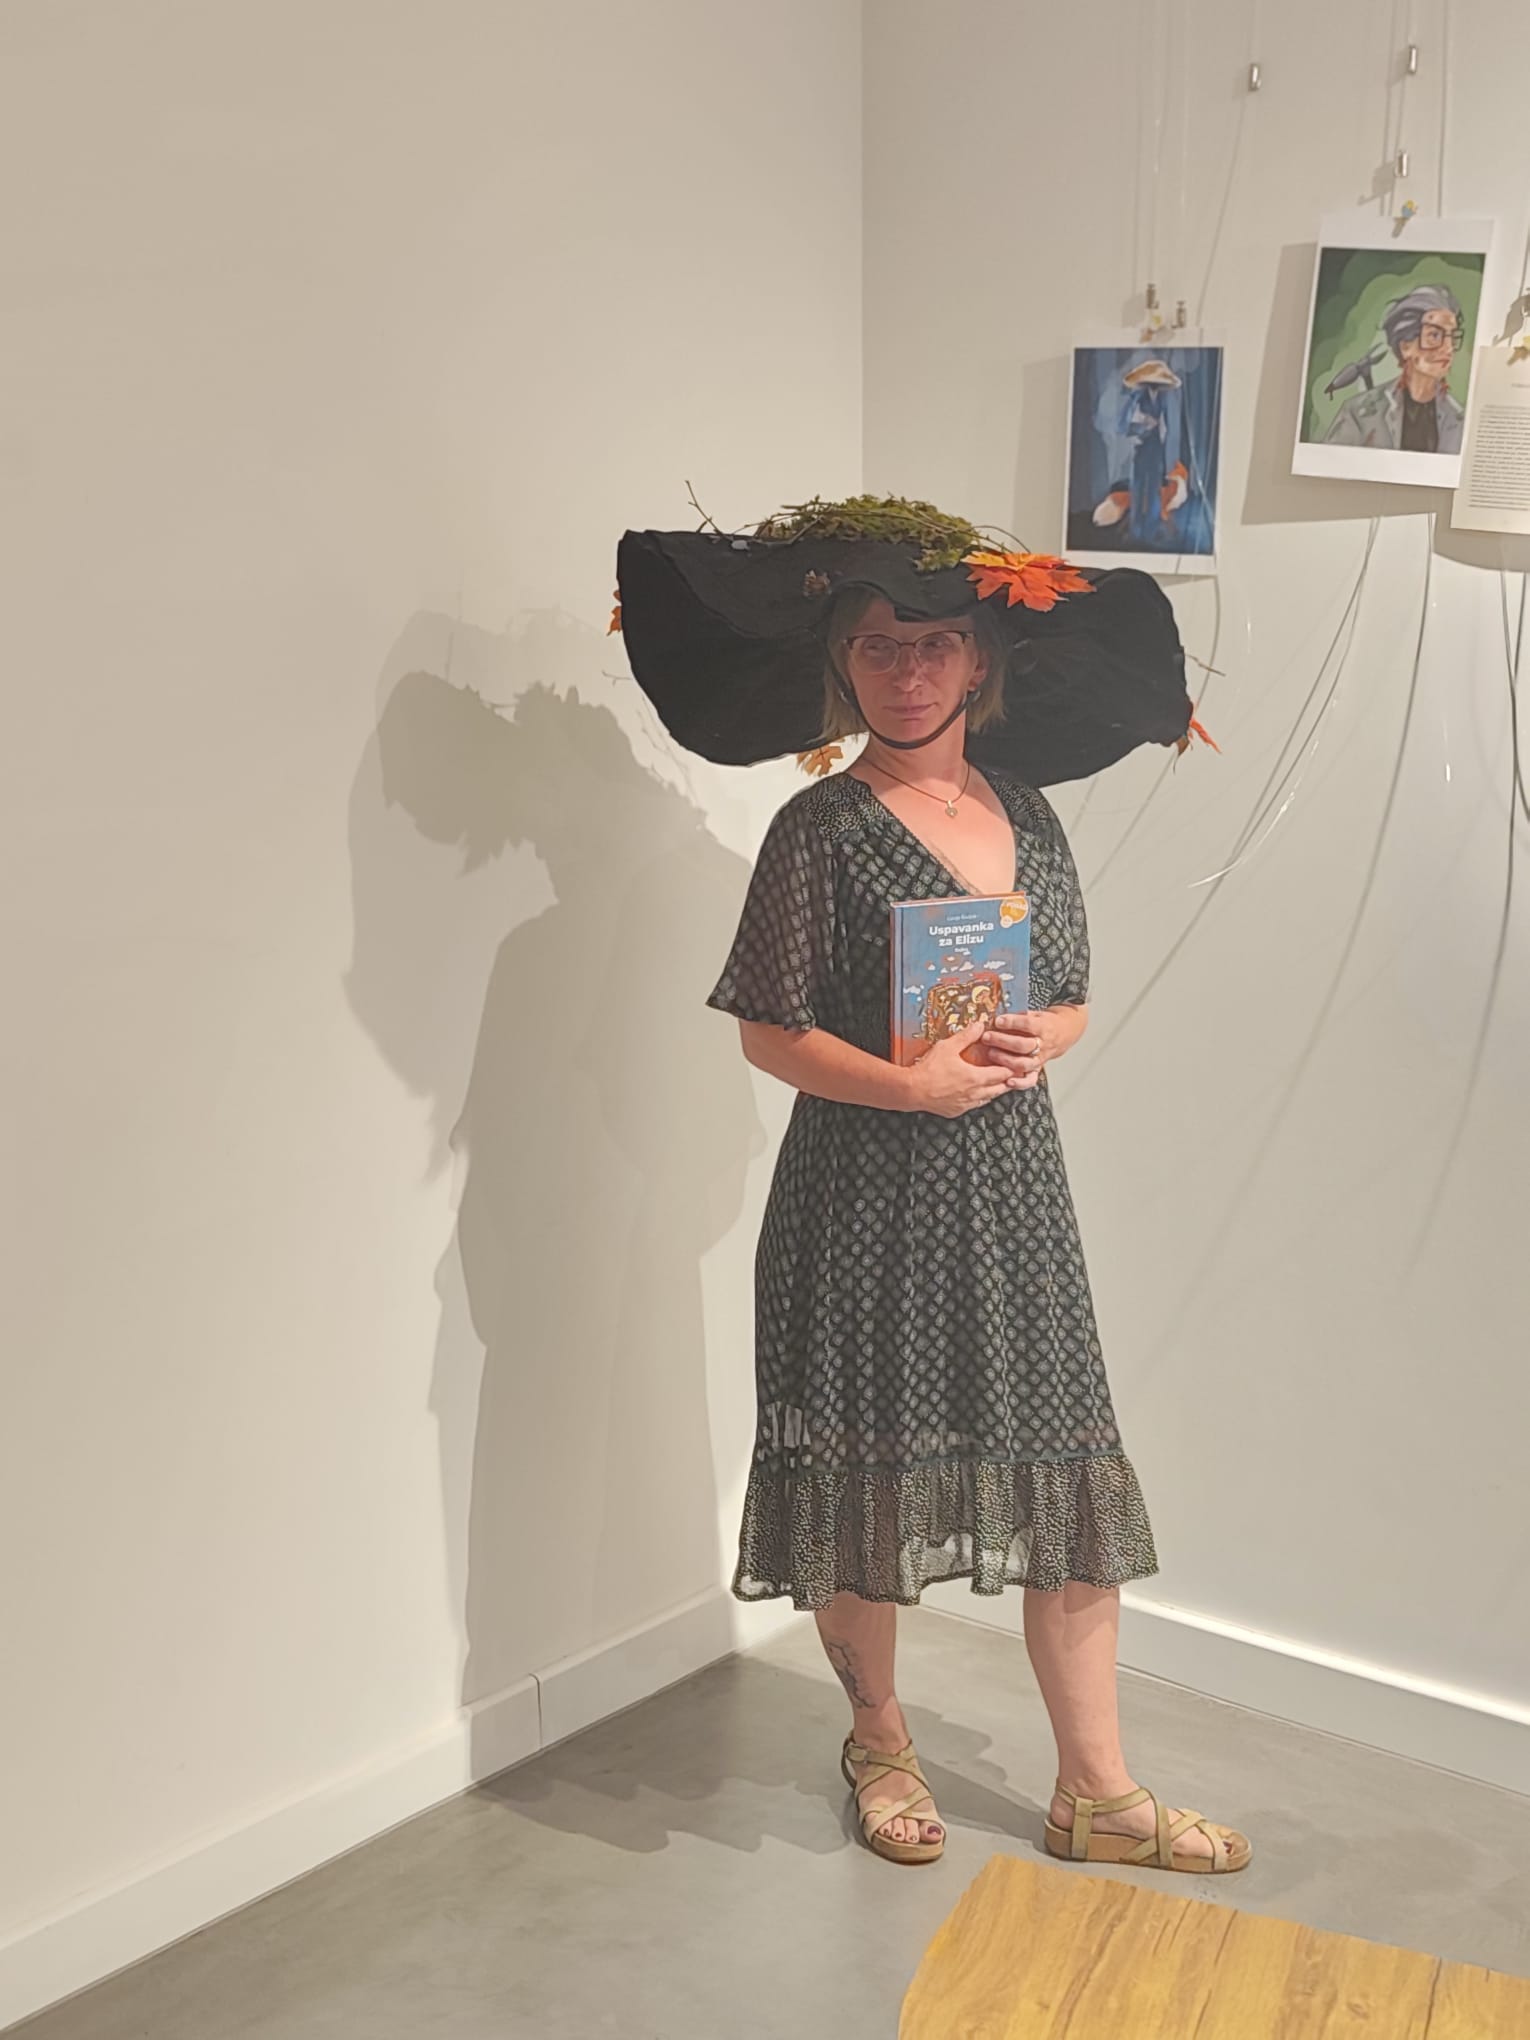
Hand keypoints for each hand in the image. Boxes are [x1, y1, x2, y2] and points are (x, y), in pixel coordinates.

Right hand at [905, 1017, 1026, 1118]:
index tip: (1015, 1064)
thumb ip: (966, 1036)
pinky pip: (974, 1106)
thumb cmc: (928, 1071)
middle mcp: (974, 1093)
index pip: (1003, 1074)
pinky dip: (978, 1099)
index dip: (1011, 1068)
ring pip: (988, 1099)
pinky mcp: (956, 1111)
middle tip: (1012, 1075)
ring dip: (994, 1091)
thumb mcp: (948, 1047)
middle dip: (1007, 1081)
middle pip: (1000, 1089)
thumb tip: (979, 1026)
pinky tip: (975, 1094)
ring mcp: (966, 1104)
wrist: (912, 1090)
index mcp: (976, 1077)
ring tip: (997, 1084)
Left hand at [979, 1009, 1071, 1083]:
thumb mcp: (1035, 1013)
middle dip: (1002, 1041)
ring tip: (991, 1053)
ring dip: (1005, 1060)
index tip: (998, 1021)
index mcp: (1043, 1027)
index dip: (1012, 1023)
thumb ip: (1019, 1015)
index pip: (1028, 1024)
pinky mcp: (1037, 1070)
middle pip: (1023, 1045)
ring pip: (1024, 1063)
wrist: (1063, 1033)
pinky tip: (1007, 1081)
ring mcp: (1040, 1059)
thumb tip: (998, 1015)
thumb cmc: (1044, 1022)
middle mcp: (1043, 1044)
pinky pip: (1030, 1080)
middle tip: (987, 1037)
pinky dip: (1019, 1083)